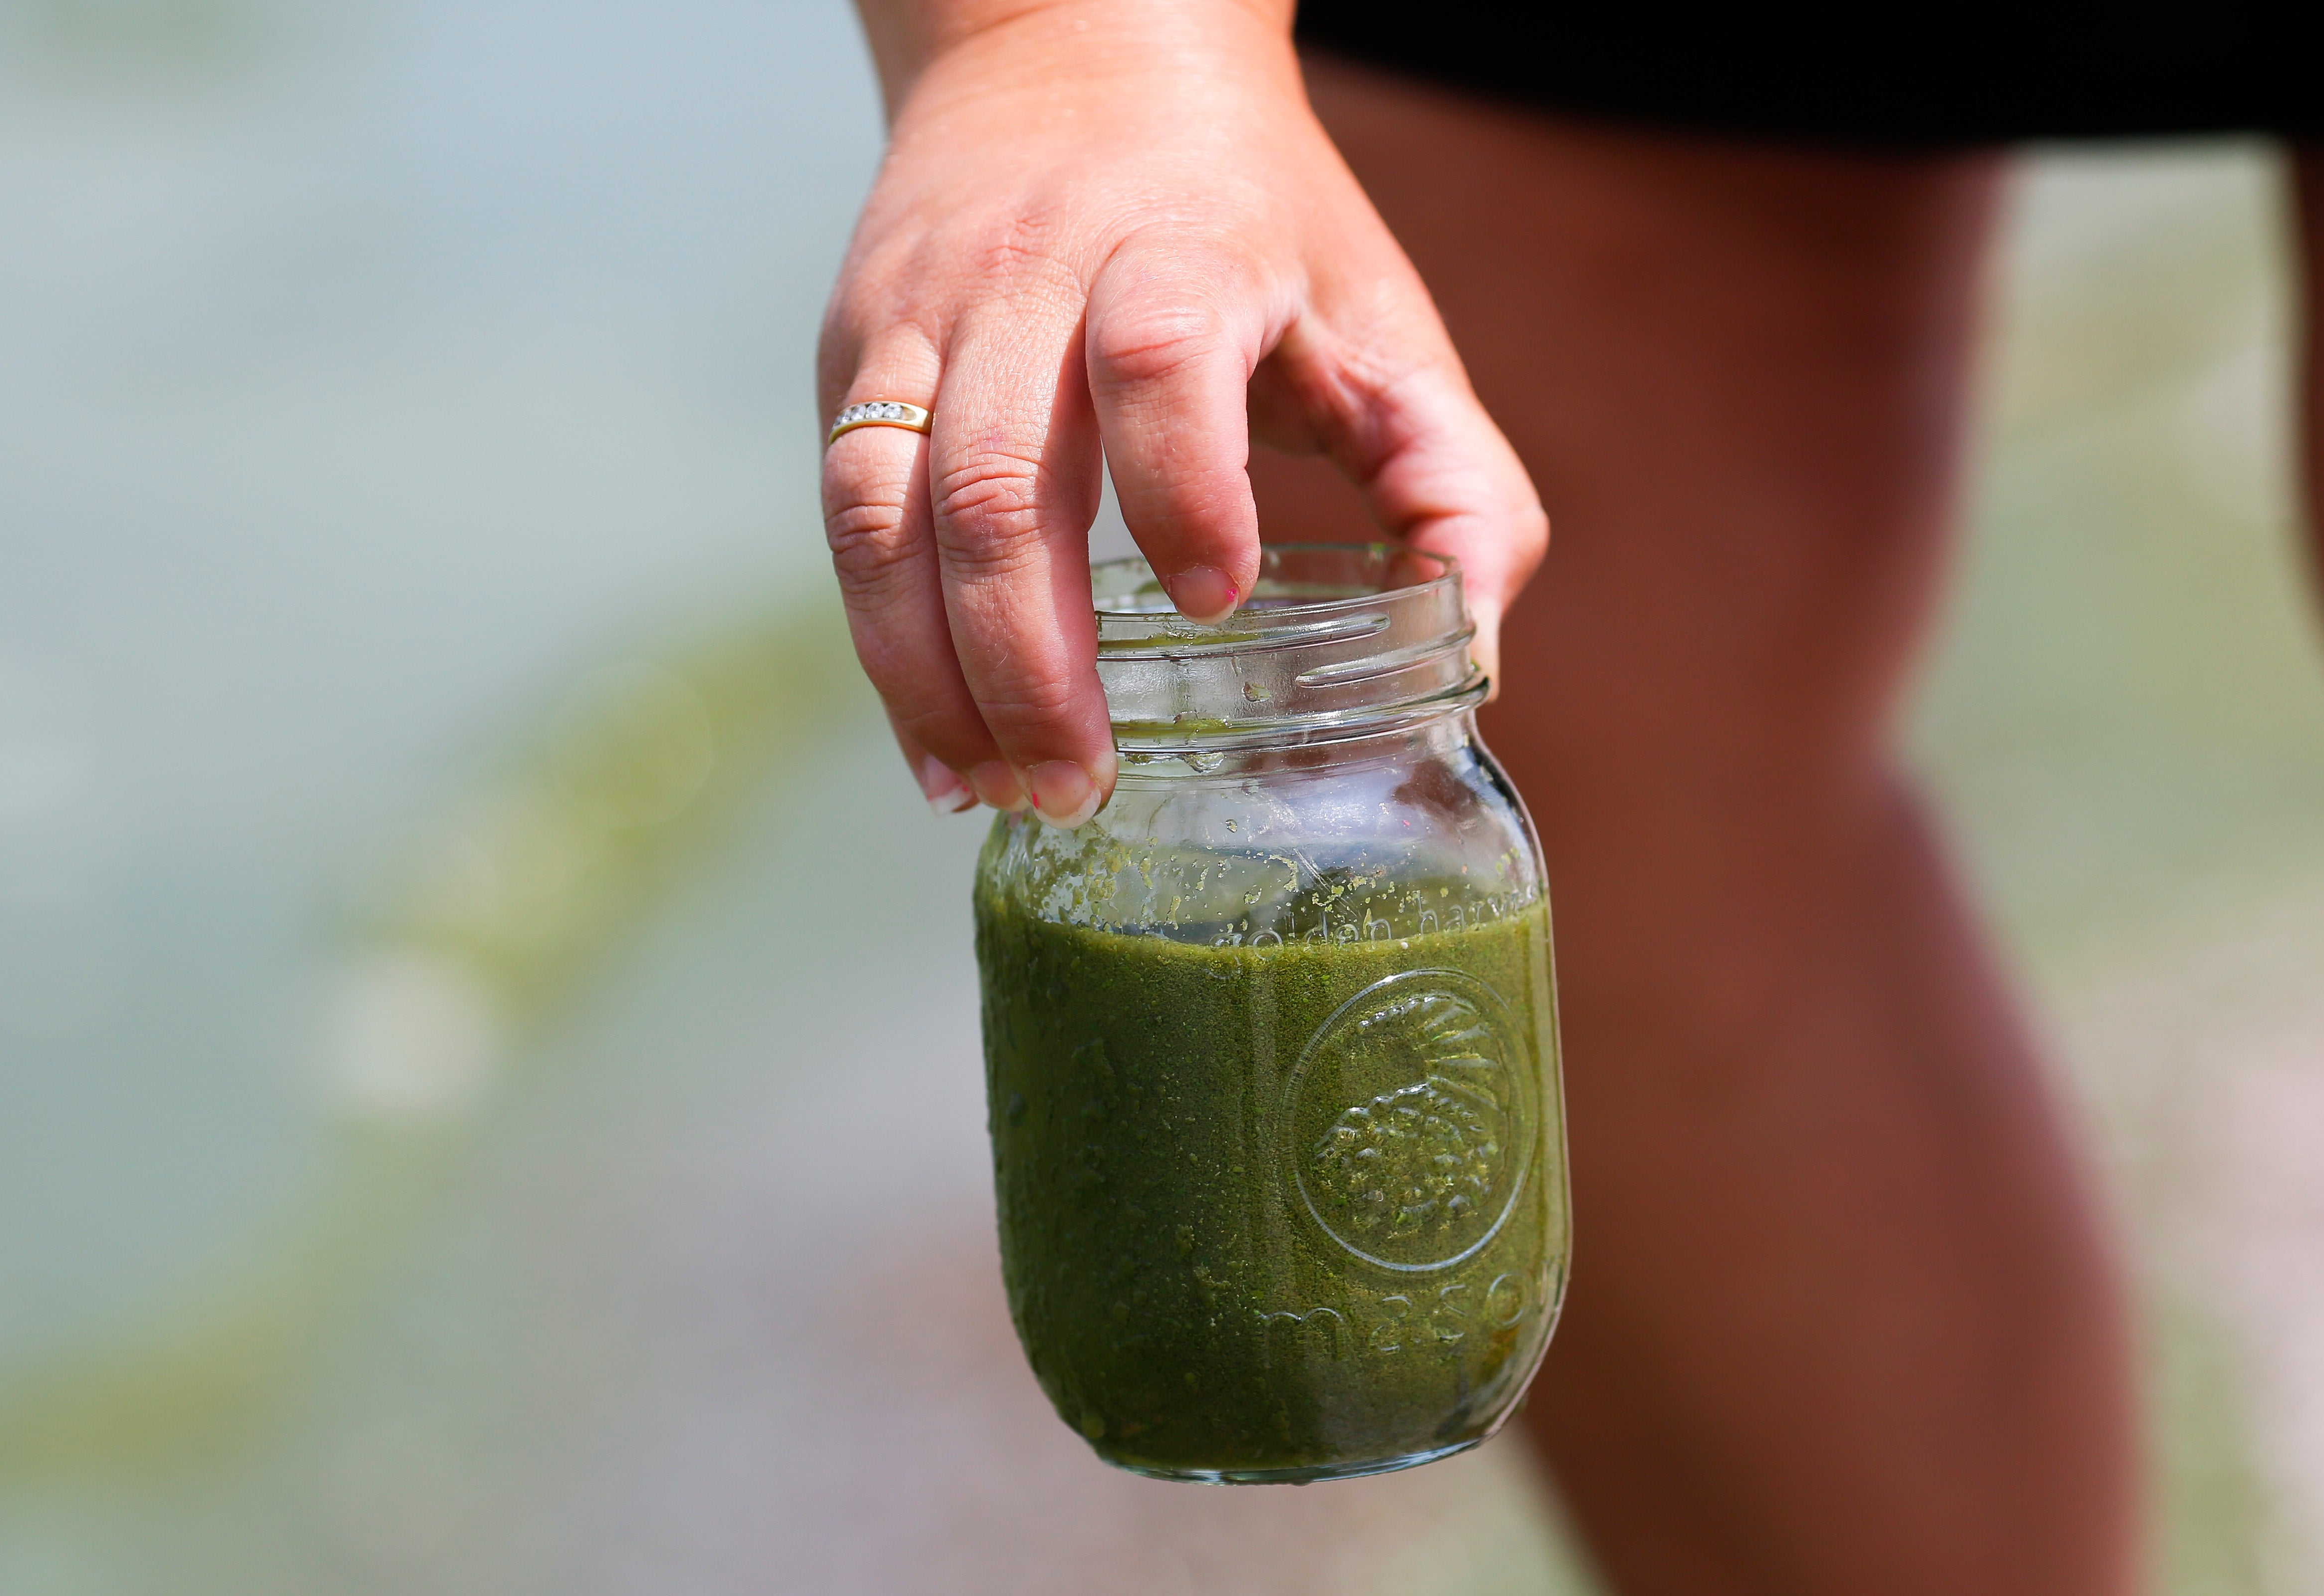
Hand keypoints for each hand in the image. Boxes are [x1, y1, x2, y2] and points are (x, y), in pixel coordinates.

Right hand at [819, 0, 1545, 823]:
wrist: (1073, 51)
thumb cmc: (1251, 219)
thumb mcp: (1379, 313)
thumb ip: (1456, 476)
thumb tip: (1477, 643)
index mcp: (1179, 247)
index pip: (1156, 356)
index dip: (1180, 484)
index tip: (1219, 598)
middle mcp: (1026, 277)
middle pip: (997, 479)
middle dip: (1031, 659)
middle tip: (1084, 781)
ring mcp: (918, 319)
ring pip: (887, 515)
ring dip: (937, 678)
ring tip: (1002, 794)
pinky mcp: (854, 358)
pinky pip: (846, 524)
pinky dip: (887, 652)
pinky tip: (940, 749)